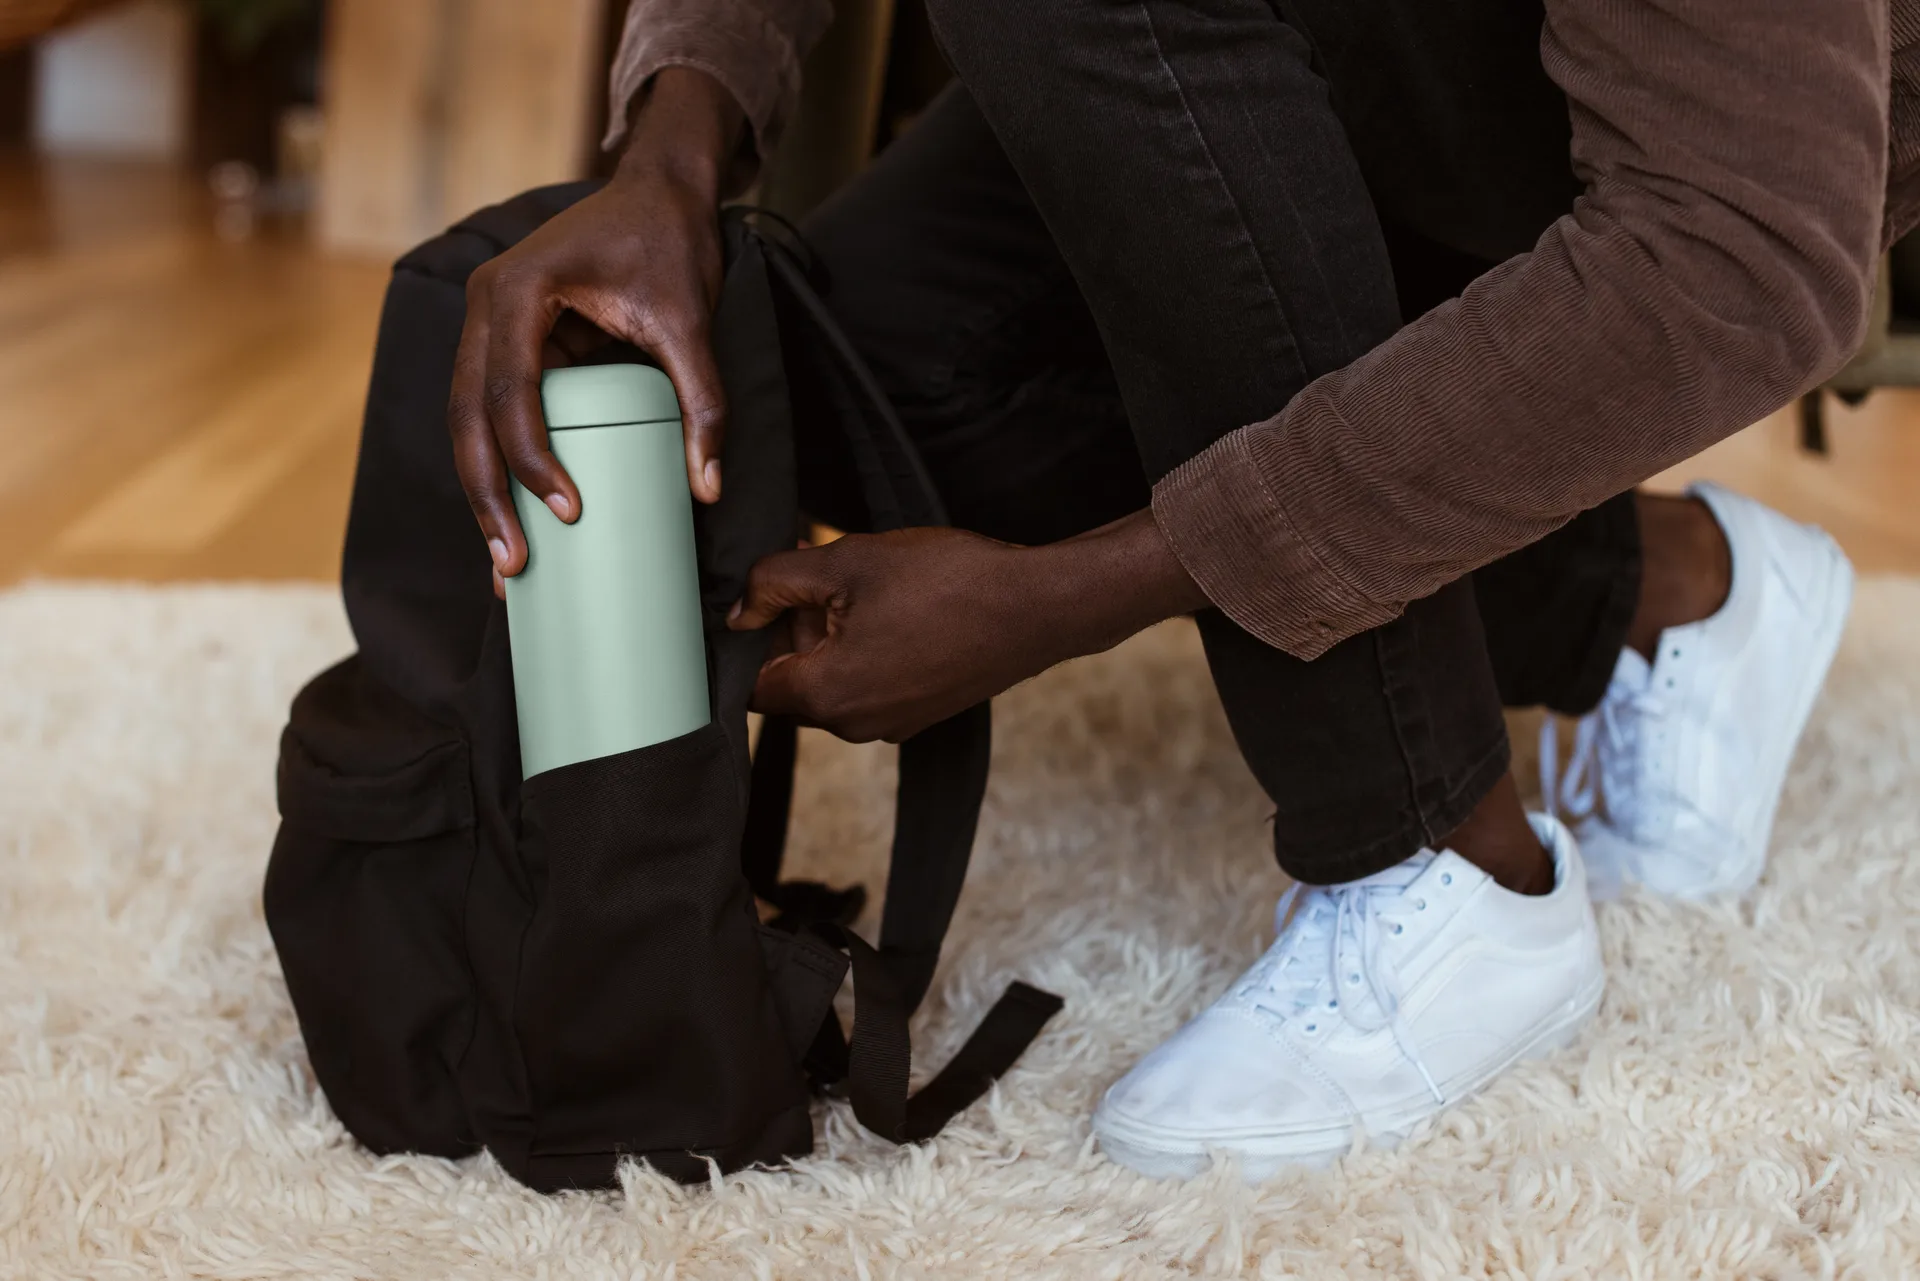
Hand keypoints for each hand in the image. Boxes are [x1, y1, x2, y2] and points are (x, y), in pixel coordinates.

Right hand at [448, 69, 745, 597]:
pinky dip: (501, 464)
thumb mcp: (691, 321)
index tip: (568, 510)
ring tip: (508, 563)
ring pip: (468, 421)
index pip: (511, 392)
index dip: (533, 458)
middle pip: (469, 417)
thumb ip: (701, 399)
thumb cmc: (670, 243)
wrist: (660, 191)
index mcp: (518, 291)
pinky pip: (492, 411)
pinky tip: (514, 518)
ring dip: (485, 490)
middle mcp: (486, 305)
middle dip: (488, 496)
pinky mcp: (506, 342)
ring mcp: (488, 323)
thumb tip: (706, 486)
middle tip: (513, 566)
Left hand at [727, 512, 1211, 742]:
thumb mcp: (845, 561)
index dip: (746, 636)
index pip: (747, 682)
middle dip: (793, 630)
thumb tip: (738, 608)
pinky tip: (895, 608)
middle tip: (818, 574)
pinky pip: (869, 687)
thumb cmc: (949, 581)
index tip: (763, 595)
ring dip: (831, 638)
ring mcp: (890, 726)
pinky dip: (866, 651)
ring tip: (864, 587)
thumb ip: (775, 582)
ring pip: (831, 682)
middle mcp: (852, 726)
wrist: (1037, 607)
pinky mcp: (919, 714)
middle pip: (790, 682)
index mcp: (825, 695)